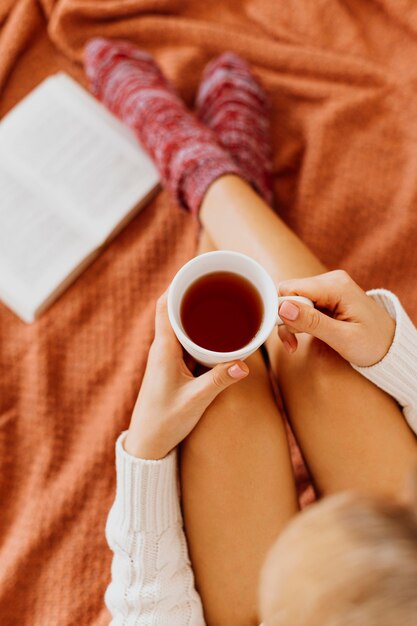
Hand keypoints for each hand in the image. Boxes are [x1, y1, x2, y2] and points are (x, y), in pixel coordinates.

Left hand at [124, 293, 248, 459]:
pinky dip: (200, 333)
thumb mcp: (195, 401)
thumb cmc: (164, 422)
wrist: (147, 445)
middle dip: (193, 294)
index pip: (164, 305)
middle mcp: (162, 349)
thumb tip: (245, 363)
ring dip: (197, 313)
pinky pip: (186, 342)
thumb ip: (219, 381)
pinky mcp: (172, 368)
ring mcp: (166, 358)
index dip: (177, 284)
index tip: (197, 270)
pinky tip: (218, 335)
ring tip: (221, 301)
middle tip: (218, 282)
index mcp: (162, 349)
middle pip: (174, 310)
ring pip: (181, 326)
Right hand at [277, 270, 395, 366]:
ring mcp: (327, 287)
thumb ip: (312, 322)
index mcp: (335, 286)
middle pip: (288, 293)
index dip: (282, 311)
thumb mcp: (343, 338)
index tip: (291, 333)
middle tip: (295, 341)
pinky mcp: (325, 296)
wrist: (390, 346)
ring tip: (297, 343)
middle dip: (286, 319)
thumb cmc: (372, 343)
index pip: (290, 289)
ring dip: (291, 323)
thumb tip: (283, 308)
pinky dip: (297, 322)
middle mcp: (330, 280)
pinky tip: (301, 336)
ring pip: (291, 300)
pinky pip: (300, 305)